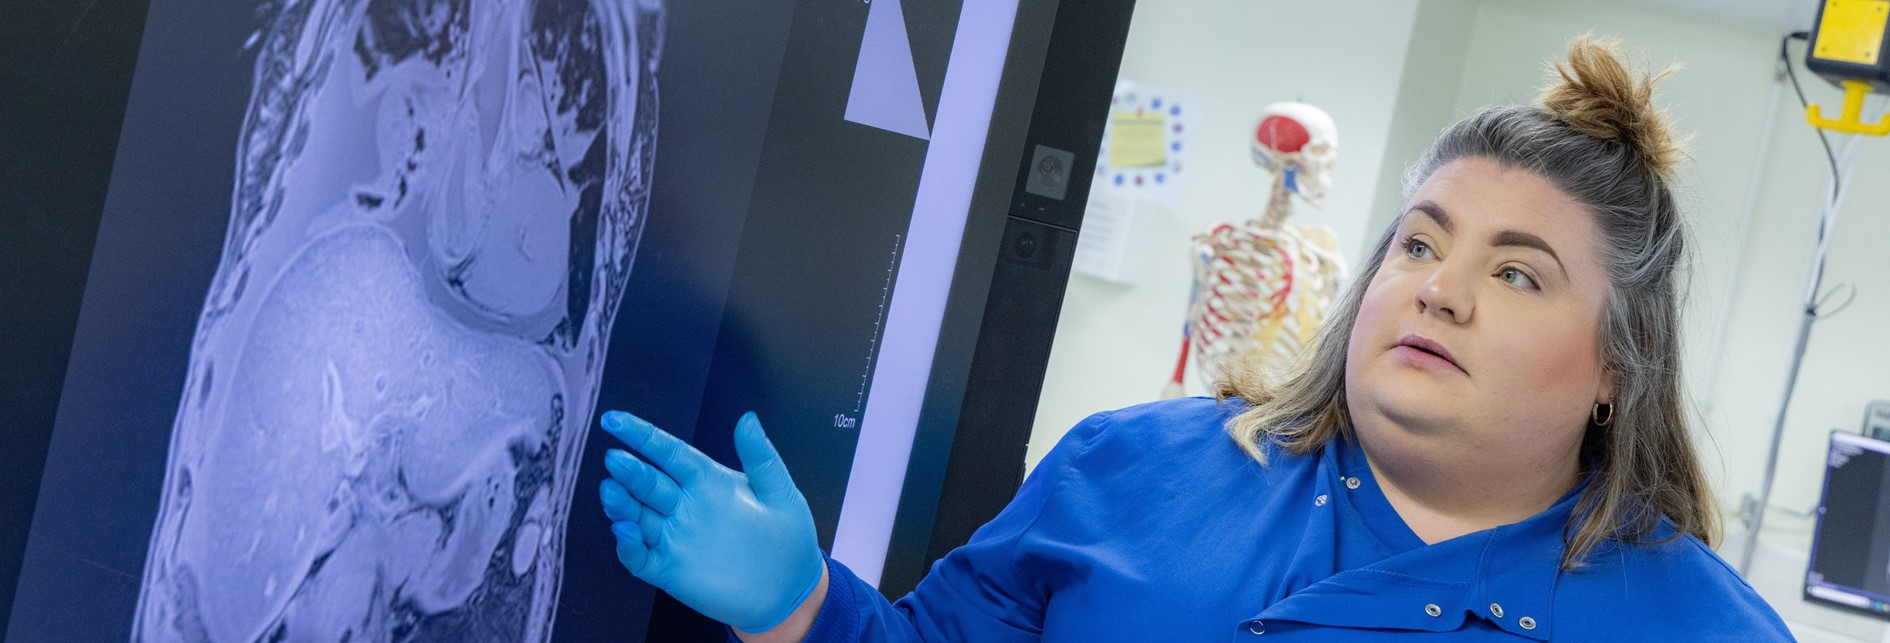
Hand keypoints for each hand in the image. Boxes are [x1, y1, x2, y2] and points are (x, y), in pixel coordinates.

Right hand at [597, 410, 823, 633]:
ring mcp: (676, 538)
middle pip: (649, 483)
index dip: (642, 436)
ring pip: (637, 516)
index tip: (616, 421)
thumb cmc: (788, 539)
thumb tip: (748, 418)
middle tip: (615, 460)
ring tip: (611, 492)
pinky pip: (640, 556)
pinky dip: (628, 545)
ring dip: (621, 504)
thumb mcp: (780, 493)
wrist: (790, 591)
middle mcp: (686, 506)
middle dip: (630, 471)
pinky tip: (626, 531)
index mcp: (708, 481)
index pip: (669, 453)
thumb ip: (760, 457)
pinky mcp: (670, 570)